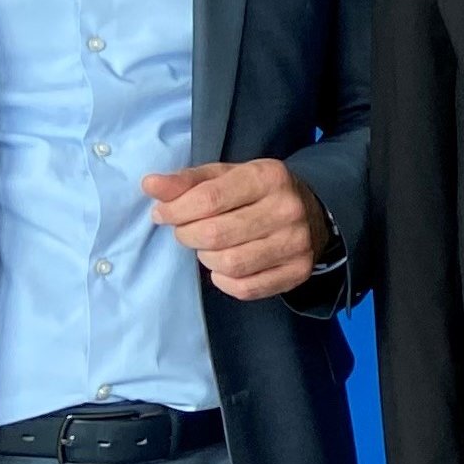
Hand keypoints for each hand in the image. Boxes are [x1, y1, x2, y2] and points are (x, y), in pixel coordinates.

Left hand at [145, 159, 333, 300]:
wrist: (314, 211)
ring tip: (208, 248)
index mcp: (267, 177)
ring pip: (229, 264)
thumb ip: (187, 181)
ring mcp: (296, 243)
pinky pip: (246, 288)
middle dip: (187, 236)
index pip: (209, 199)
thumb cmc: (257, 192)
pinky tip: (223, 268)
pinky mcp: (298, 271)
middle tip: (186, 232)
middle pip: (215, 234)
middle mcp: (286, 210)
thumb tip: (149, 185)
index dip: (175, 210)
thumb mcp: (225, 176)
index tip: (162, 214)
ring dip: (206, 258)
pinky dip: (224, 281)